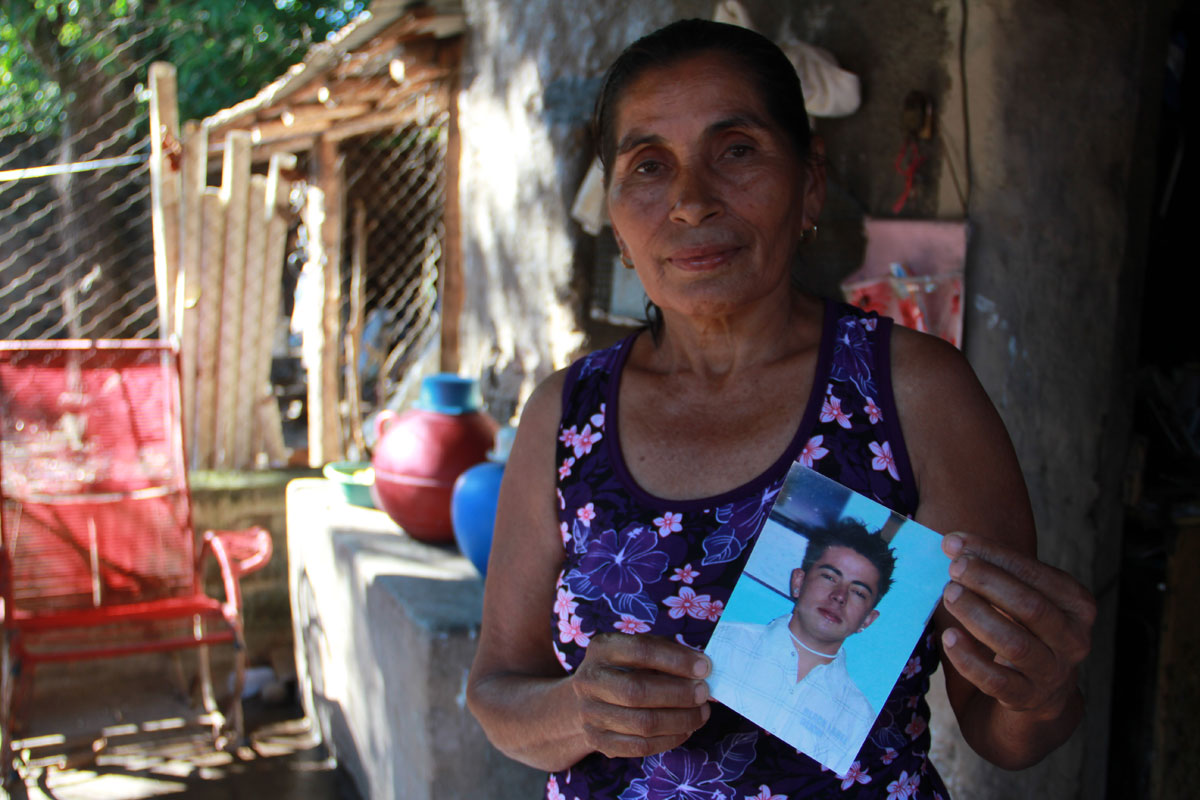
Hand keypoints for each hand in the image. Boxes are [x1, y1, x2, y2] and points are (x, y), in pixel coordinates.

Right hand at [570, 633, 711, 758]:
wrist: (587, 700)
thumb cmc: (624, 669)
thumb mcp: (639, 651)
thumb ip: (668, 653)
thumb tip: (702, 668)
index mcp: (601, 649)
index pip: (641, 650)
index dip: (676, 660)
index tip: (704, 668)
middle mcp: (589, 680)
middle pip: (637, 691)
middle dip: (679, 694)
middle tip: (704, 694)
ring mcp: (590, 713)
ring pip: (642, 723)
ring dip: (680, 719)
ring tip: (701, 713)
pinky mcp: (598, 741)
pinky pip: (640, 747)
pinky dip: (670, 740)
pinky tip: (686, 729)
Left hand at [939, 532, 1095, 719]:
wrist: (1037, 688)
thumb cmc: (1023, 627)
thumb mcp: (1022, 598)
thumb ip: (996, 571)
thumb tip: (953, 544)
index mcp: (1076, 605)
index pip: (1035, 573)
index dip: (994, 555)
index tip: (955, 542)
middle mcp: (1073, 639)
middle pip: (1030, 606)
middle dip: (988, 582)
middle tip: (954, 567)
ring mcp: (1053, 672)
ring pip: (1014, 643)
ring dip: (978, 615)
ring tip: (949, 594)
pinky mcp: (1027, 698)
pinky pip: (996, 680)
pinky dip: (970, 659)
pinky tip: (948, 638)